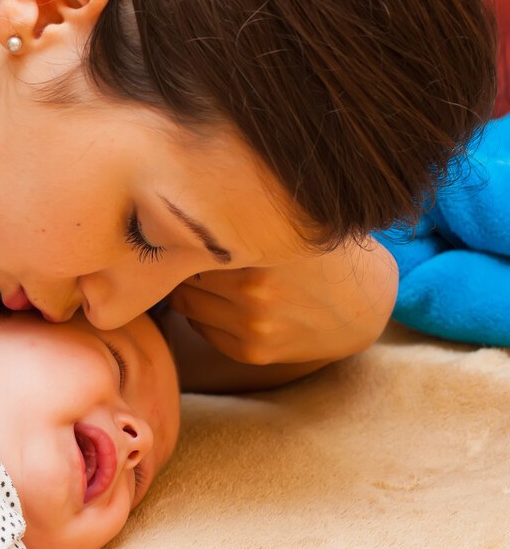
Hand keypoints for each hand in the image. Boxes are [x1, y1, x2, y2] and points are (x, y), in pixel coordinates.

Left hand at [166, 236, 397, 365]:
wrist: (364, 308)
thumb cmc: (324, 255)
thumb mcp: (294, 225)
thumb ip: (248, 216)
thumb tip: (192, 197)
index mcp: (263, 252)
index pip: (193, 240)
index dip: (187, 232)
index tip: (186, 227)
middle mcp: (254, 291)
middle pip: (184, 272)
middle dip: (185, 260)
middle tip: (191, 251)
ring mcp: (252, 326)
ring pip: (185, 302)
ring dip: (189, 287)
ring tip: (205, 274)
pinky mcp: (251, 352)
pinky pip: (200, 328)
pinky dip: (202, 314)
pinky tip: (221, 301)